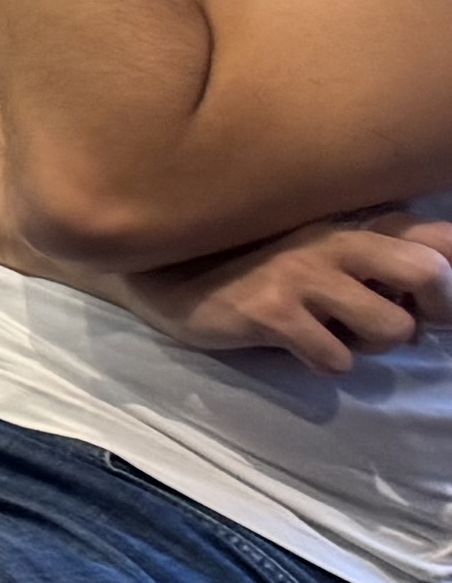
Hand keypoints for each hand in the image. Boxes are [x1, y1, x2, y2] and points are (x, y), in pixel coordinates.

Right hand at [107, 214, 451, 374]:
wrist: (160, 272)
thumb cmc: (249, 263)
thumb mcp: (314, 246)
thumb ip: (374, 253)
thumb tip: (431, 286)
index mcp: (349, 221)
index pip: (440, 237)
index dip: (451, 276)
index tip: (430, 300)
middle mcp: (333, 239)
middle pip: (432, 272)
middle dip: (436, 310)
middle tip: (400, 320)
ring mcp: (302, 275)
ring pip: (392, 328)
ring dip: (371, 344)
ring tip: (334, 333)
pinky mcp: (272, 312)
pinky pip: (335, 359)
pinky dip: (323, 362)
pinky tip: (294, 344)